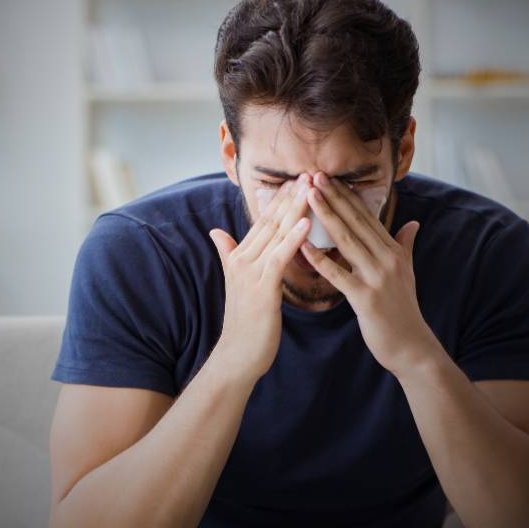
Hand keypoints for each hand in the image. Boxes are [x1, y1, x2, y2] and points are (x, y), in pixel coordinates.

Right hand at [209, 174, 311, 382]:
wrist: (238, 355)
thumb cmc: (246, 321)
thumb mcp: (237, 282)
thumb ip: (228, 253)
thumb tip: (216, 232)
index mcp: (240, 256)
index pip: (264, 221)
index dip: (281, 199)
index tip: (298, 179)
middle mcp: (242, 259)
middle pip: (271, 221)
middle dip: (291, 196)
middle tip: (310, 173)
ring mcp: (250, 273)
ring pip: (276, 234)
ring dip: (295, 209)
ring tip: (312, 188)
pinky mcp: (262, 288)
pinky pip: (279, 258)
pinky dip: (293, 239)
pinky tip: (307, 222)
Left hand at [300, 172, 441, 376]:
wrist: (412, 347)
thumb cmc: (403, 310)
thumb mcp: (407, 273)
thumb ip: (406, 246)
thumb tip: (413, 223)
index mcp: (393, 251)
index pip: (366, 217)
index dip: (347, 196)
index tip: (329, 177)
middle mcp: (387, 259)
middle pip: (356, 222)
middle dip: (334, 197)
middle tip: (314, 175)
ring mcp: (377, 277)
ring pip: (347, 240)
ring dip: (326, 216)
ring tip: (309, 195)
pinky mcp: (365, 297)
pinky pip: (338, 274)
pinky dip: (320, 258)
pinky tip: (302, 244)